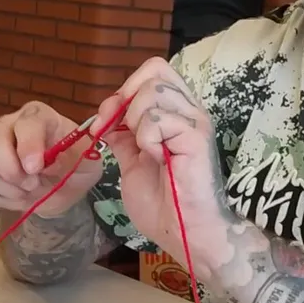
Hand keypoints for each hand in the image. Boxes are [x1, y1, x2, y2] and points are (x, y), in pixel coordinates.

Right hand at [0, 101, 101, 217]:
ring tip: (32, 191)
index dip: (28, 145)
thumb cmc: (77, 165)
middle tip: (31, 183)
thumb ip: (81, 151)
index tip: (36, 168)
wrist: (66, 188)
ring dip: (8, 186)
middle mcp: (10, 126)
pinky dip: (5, 197)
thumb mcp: (89, 158)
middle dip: (8, 167)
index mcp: (39, 116)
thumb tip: (63, 152)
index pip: (27, 123)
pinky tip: (24, 197)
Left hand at [96, 57, 236, 279]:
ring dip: (135, 123)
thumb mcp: (132, 164)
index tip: (107, 122)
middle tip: (120, 132)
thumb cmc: (164, 204)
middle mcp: (190, 110)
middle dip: (125, 99)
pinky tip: (160, 160)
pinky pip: (156, 119)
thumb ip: (123, 138)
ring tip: (147, 151)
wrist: (183, 232)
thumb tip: (106, 118)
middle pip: (154, 71)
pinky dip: (147, 140)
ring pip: (152, 91)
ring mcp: (195, 121)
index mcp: (176, 114)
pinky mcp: (197, 136)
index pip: (153, 71)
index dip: (124, 89)